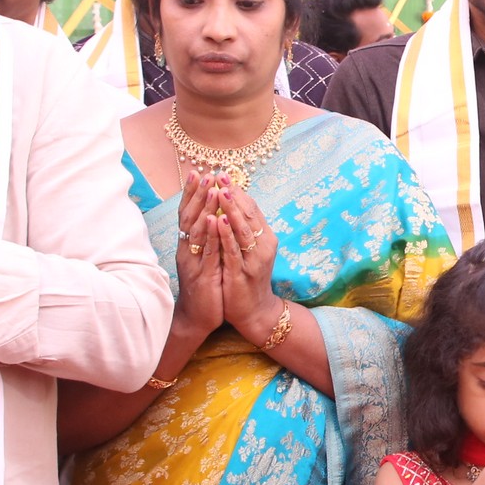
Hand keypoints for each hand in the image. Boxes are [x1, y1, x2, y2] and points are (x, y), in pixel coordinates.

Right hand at [171, 168, 223, 335]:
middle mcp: (187, 250)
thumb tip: (210, 216)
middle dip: (196, 194)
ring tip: (211, 189)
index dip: (191, 193)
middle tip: (203, 173)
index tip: (197, 172)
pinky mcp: (203, 275)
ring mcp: (194, 262)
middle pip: (189, 217)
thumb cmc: (203, 286)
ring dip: (204, 209)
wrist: (196, 317)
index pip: (187, 214)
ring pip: (198, 231)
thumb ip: (205, 239)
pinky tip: (213, 220)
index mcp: (188, 246)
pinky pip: (207, 252)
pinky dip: (210, 235)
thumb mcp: (203, 259)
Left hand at [210, 175, 283, 345]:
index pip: (251, 208)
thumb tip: (233, 203)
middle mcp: (263, 245)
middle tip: (220, 174)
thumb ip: (245, 229)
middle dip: (233, 194)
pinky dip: (226, 234)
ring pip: (242, 229)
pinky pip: (233, 250)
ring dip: (231, 209)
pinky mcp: (242, 273)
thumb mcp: (250, 250)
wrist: (255, 311)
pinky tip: (218, 220)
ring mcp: (254, 259)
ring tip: (220, 191)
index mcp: (265, 237)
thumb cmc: (248, 278)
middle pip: (248, 214)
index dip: (237, 190)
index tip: (222, 173)